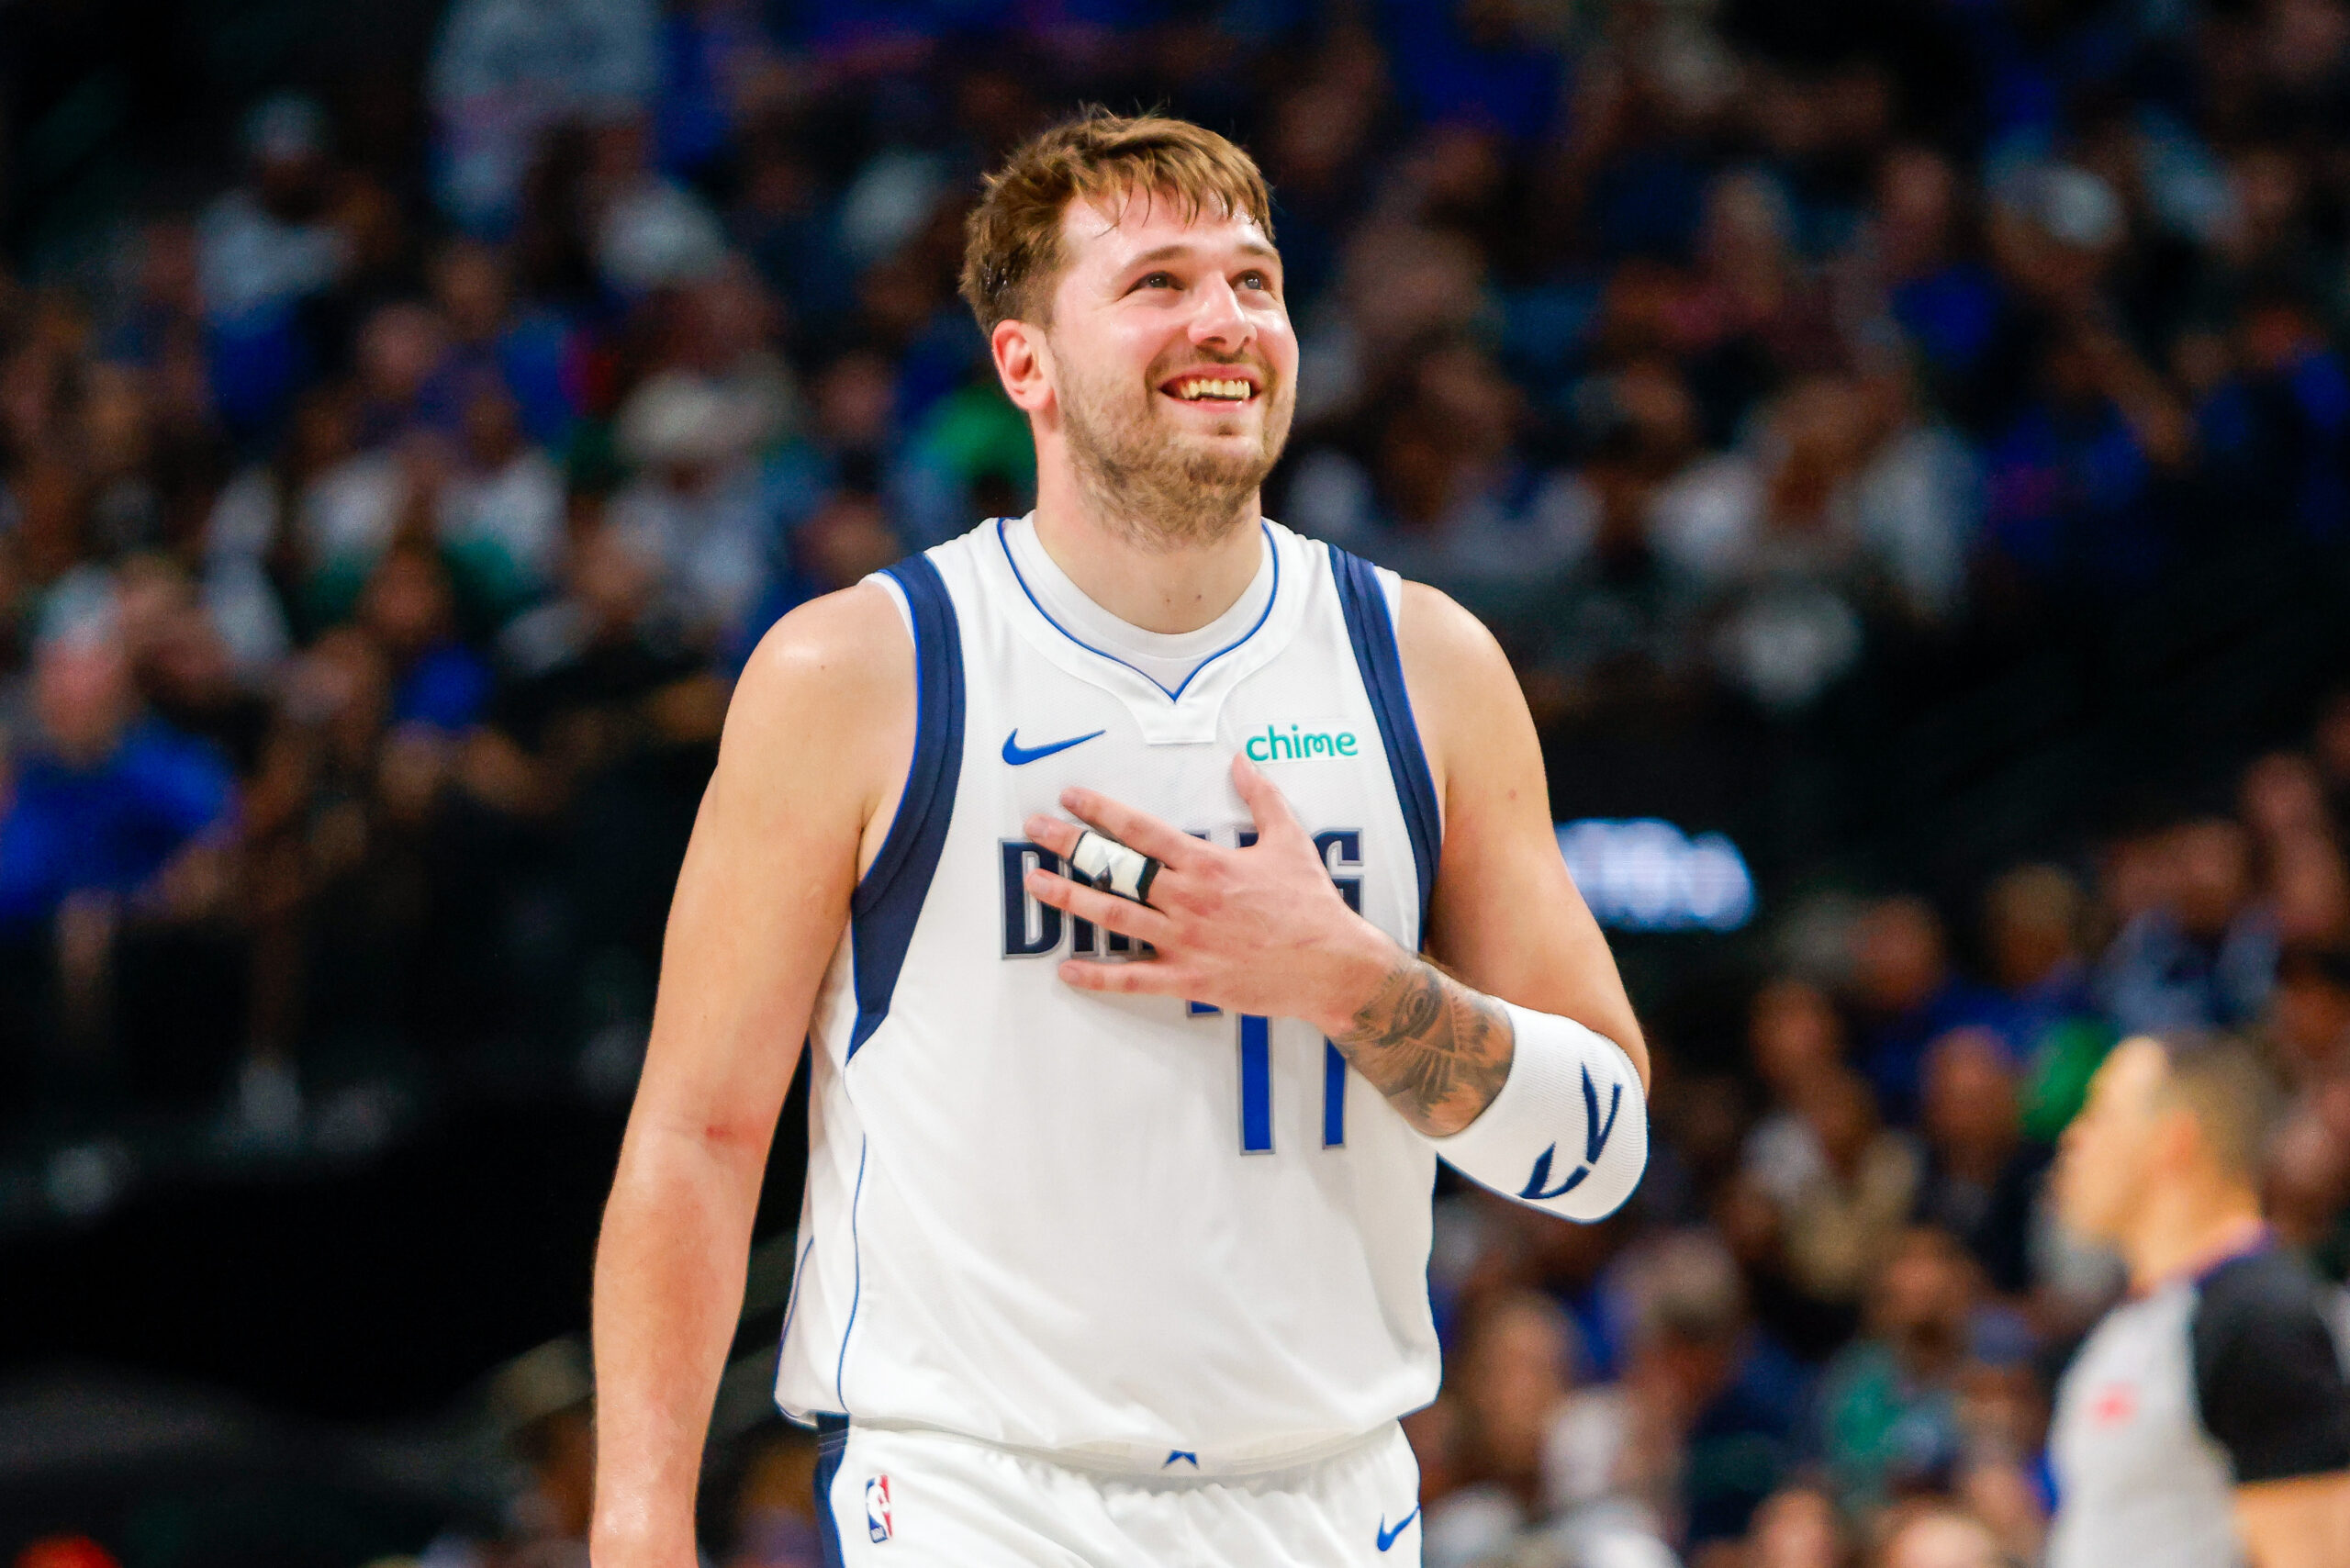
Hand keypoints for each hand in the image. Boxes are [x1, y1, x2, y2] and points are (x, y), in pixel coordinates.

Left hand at [1023, 752, 1397, 1036]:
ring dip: (1069, 900)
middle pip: (1116, 868)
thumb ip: (1261, 797)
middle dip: (1070, 847)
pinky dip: (1097, 977)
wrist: (1332, 965)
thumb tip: (1242, 759)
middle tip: (1035, 832)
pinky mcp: (1189, 980)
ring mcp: (1184, 941)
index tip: (1070, 797)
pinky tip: (1066, 970)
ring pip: (1113, 917)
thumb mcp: (1290, 840)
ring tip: (1034, 884)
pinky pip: (1133, 979)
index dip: (1101, 811)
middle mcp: (1188, 899)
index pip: (1142, 831)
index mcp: (1207, 863)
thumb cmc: (1311, 903)